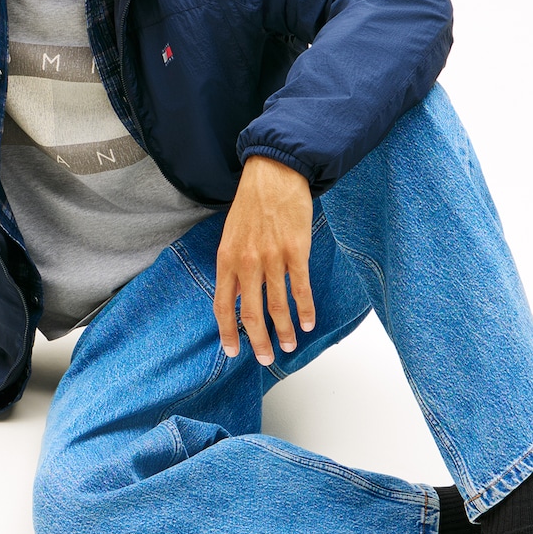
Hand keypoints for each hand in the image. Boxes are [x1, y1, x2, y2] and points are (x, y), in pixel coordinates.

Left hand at [213, 156, 315, 364]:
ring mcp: (272, 258)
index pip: (223, 305)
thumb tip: (237, 296)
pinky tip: (309, 322)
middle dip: (259, 341)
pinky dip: (305, 309)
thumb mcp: (231, 235)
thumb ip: (233, 267)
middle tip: (266, 359)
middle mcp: (247, 263)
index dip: (228, 332)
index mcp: (227, 259)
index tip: (234, 351)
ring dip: (286, 331)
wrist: (274, 174)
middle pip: (252, 313)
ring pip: (278, 306)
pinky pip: (301, 289)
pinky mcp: (296, 252)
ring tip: (290, 345)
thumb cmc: (252, 203)